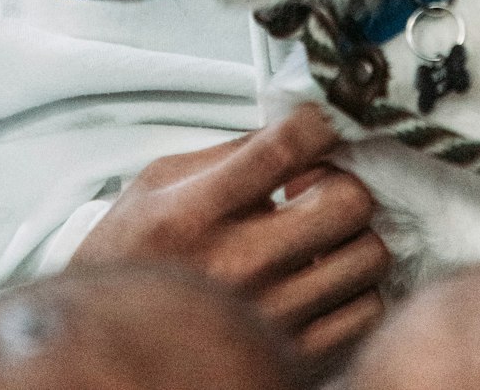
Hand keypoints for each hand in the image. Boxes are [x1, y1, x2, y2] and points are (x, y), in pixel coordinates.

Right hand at [69, 104, 388, 364]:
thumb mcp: (159, 182)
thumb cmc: (130, 257)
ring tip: (322, 233)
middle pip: (348, 201)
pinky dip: (355, 287)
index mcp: (201, 211)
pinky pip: (365, 312)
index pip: (288, 147)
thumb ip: (228, 153)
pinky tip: (323, 275)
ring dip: (353, 234)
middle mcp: (240, 264)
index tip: (322, 123)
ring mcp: (271, 315)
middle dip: (343, 180)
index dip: (320, 124)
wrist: (110, 342)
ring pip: (369, 255)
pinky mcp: (291, 356)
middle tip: (321, 183)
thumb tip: (291, 124)